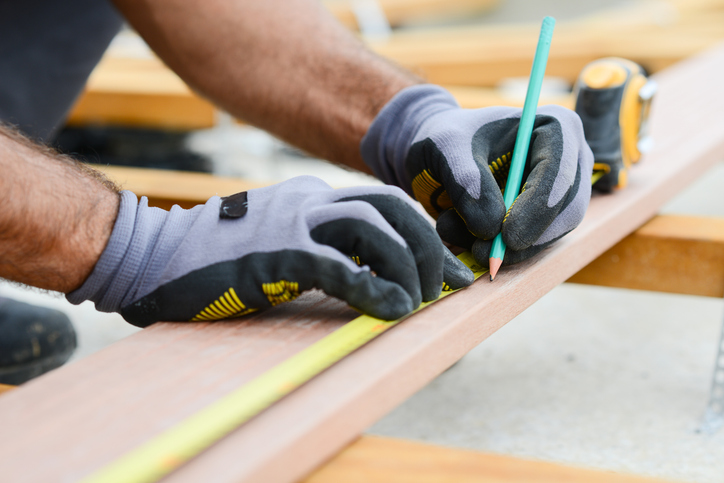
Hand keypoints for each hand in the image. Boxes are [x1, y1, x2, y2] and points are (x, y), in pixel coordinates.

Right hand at [67, 176, 472, 326]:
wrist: (154, 257)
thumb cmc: (217, 260)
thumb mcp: (279, 244)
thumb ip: (321, 250)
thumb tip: (368, 277)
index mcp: (312, 198)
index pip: (385, 203)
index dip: (425, 232)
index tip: (448, 268)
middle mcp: (309, 201)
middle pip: (392, 207)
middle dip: (430, 245)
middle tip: (446, 284)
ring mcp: (292, 223)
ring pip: (374, 229)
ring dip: (409, 265)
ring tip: (420, 300)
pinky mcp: (275, 253)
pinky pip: (340, 267)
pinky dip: (375, 289)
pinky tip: (392, 311)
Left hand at [361, 85, 593, 266]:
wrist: (438, 155)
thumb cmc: (446, 141)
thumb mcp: (446, 150)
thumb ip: (467, 182)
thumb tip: (491, 228)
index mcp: (554, 127)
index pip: (560, 172)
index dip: (538, 207)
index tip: (507, 236)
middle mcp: (568, 160)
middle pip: (566, 211)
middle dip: (525, 238)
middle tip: (483, 253)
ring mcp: (560, 193)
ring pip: (549, 236)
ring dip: (506, 248)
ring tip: (457, 235)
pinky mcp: (544, 219)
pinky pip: (531, 246)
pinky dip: (499, 252)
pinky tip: (466, 241)